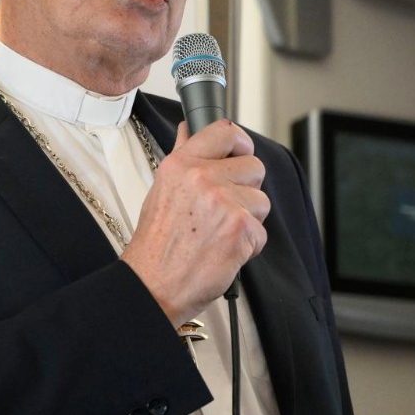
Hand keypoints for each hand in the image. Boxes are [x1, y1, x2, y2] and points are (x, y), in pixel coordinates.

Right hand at [121, 120, 268, 325]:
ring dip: (248, 219)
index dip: (239, 144)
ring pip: (262, 200)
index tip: (238, 155)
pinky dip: (247, 245)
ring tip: (219, 232)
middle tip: (222, 208)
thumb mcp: (161, 191)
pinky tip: (223, 250)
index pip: (225, 132)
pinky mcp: (241, 229)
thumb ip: (182, 158)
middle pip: (254, 166)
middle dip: (246, 189)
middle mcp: (202, 178)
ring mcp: (224, 203)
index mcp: (180, 165)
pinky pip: (261, 231)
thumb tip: (188, 130)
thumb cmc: (155, 244)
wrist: (153, 284)